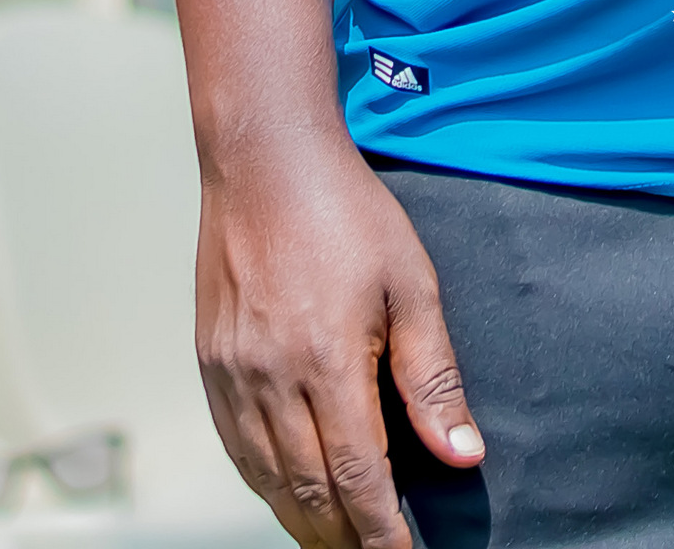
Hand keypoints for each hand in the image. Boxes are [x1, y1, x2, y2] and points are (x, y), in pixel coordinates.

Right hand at [194, 132, 482, 548]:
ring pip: (269, 479)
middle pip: (310, 491)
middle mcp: (272, 380)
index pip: (359, 479)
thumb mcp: (412, 283)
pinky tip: (289, 492)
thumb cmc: (347, 213)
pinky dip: (266, 484)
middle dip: (345, 537)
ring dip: (305, 519)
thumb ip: (433, 375)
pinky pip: (237, 448)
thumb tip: (462, 454)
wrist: (265, 161)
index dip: (382, 532)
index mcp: (328, 363)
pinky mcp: (211, 364)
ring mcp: (233, 375)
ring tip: (338, 539)